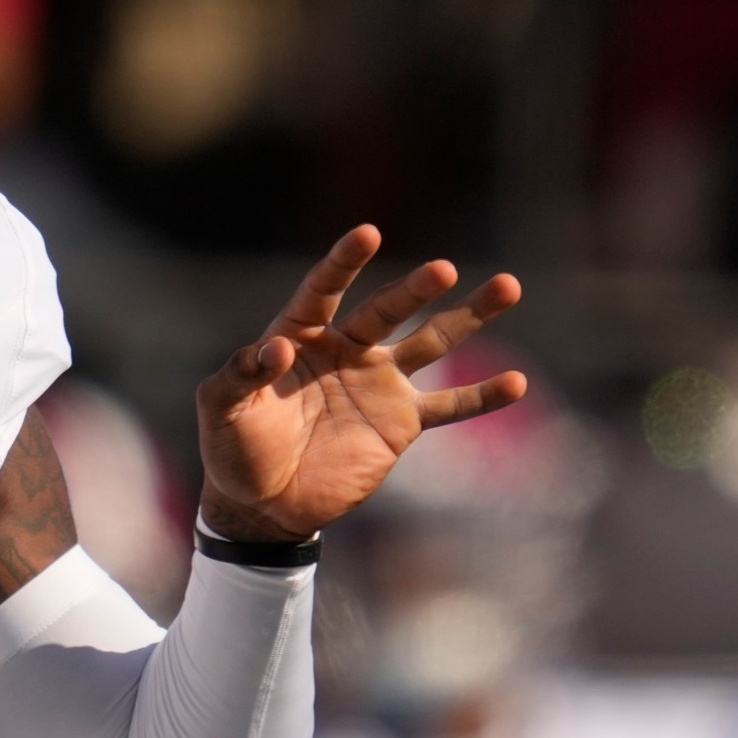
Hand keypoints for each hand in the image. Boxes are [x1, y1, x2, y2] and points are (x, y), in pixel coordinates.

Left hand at [196, 225, 525, 542]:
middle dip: (415, 290)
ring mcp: (378, 383)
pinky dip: (481, 397)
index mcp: (300, 335)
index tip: (367, 233)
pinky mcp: (400, 423)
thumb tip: (276, 348)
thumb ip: (241, 375)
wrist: (263, 503)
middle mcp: (345, 350)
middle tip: (444, 269)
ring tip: (508, 286)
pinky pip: (448, 406)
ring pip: (431, 342)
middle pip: (386, 311)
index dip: (343, 263)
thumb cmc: (233, 449)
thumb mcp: (221, 409)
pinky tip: (517, 382)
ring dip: (468, 316)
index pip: (322, 290)